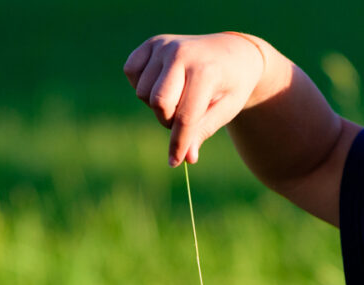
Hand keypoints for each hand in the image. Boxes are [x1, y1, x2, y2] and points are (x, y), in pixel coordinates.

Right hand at [125, 33, 266, 166]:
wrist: (232, 53)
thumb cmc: (230, 86)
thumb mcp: (225, 111)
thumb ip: (203, 131)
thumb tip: (186, 158)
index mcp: (205, 71)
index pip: (185, 116)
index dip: (179, 143)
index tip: (174, 162)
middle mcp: (181, 53)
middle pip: (158, 103)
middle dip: (168, 120)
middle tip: (184, 118)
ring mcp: (164, 45)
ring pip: (142, 92)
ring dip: (157, 105)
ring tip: (177, 99)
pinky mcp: (152, 43)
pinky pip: (131, 72)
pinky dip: (142, 84)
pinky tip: (161, 83)